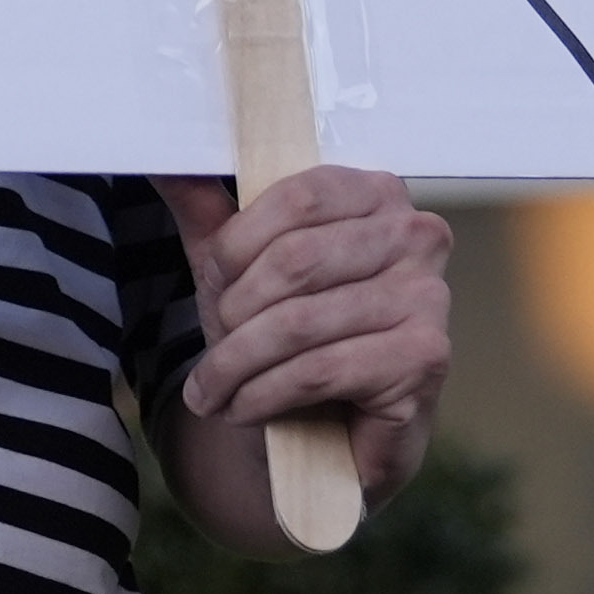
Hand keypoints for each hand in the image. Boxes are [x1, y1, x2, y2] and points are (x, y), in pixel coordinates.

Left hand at [151, 167, 451, 502]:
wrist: (333, 433)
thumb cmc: (290, 333)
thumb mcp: (238, 264)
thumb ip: (207, 207)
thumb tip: (165, 161)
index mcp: (375, 192)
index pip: (296, 197)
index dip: (238, 243)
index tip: (211, 280)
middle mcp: (416, 235)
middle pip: (295, 260)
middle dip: (235, 309)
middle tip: (212, 346)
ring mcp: (428, 298)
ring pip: (299, 322)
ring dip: (238, 363)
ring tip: (214, 389)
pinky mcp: (424, 360)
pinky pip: (318, 370)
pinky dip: (264, 395)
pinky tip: (244, 408)